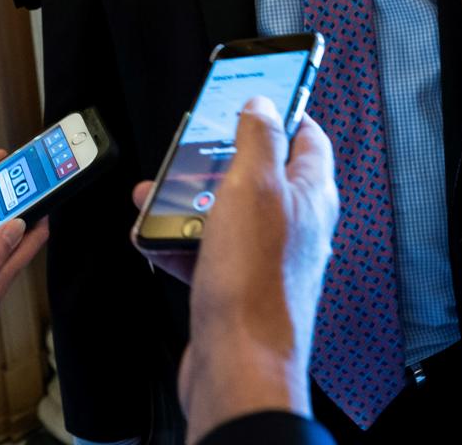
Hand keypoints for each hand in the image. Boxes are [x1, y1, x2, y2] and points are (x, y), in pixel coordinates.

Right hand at [131, 99, 337, 444]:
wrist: (236, 366)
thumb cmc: (253, 283)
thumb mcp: (253, 186)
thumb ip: (259, 138)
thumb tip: (262, 103)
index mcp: (309, 194)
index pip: (307, 136)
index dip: (281, 111)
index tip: (250, 96)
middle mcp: (293, 225)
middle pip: (257, 173)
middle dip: (215, 160)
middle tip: (185, 152)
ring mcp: (265, 258)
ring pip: (224, 212)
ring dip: (186, 201)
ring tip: (154, 197)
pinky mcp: (236, 287)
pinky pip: (205, 252)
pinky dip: (177, 242)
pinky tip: (153, 239)